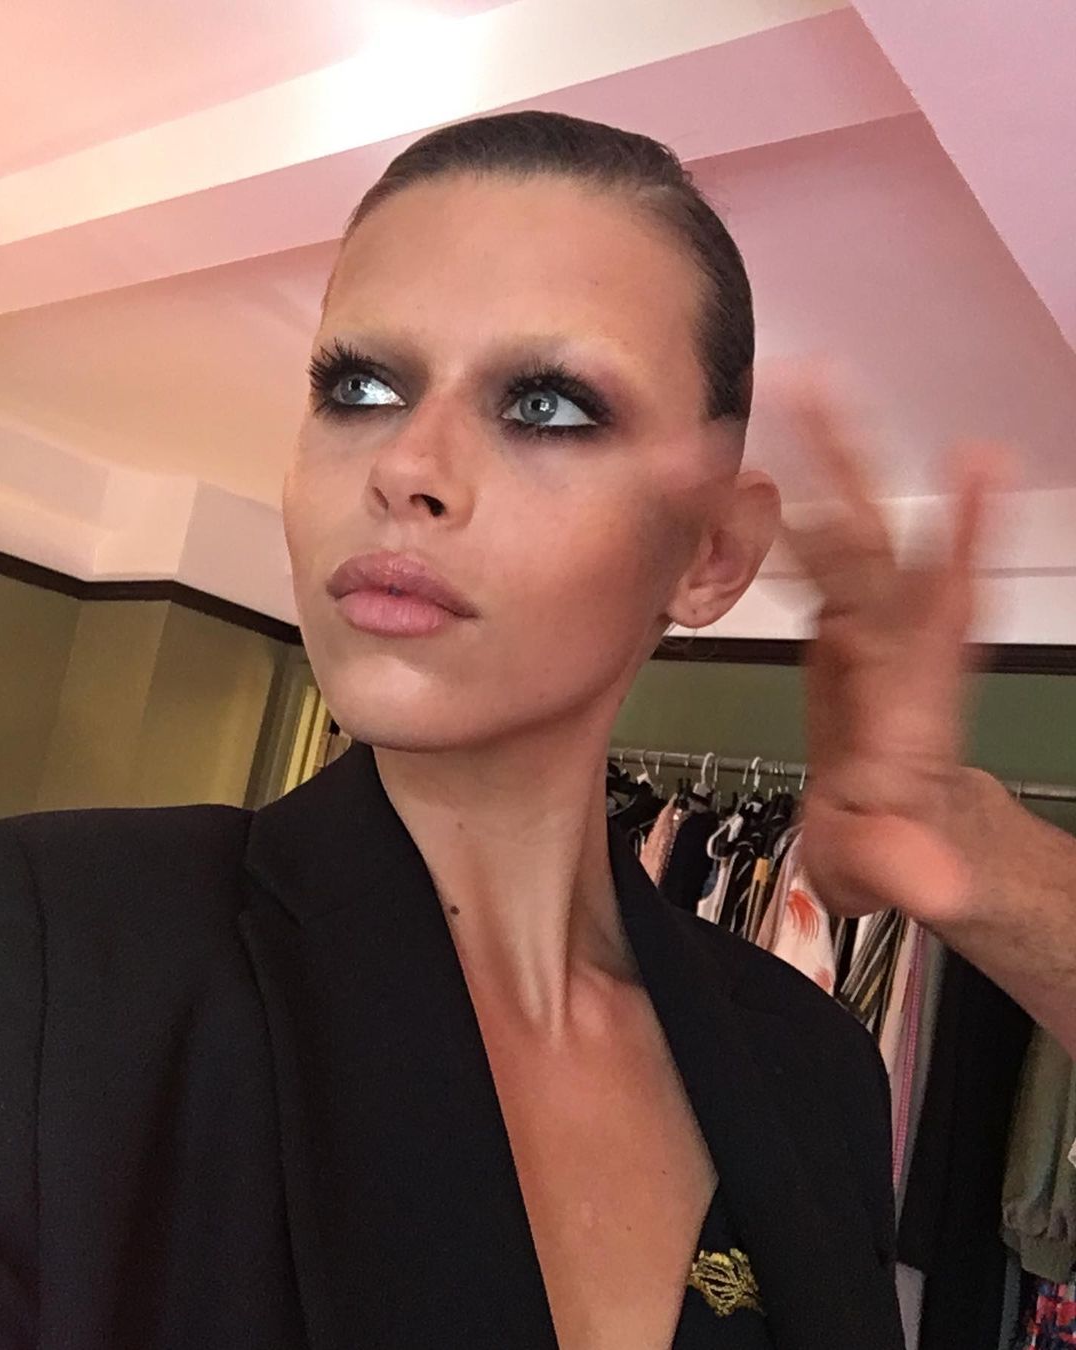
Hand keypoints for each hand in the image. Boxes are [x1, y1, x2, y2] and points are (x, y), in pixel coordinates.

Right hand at [780, 375, 1008, 924]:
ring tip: (784, 387)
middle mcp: (895, 642)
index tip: (980, 461)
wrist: (897, 819)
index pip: (934, 606)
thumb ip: (900, 866)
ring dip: (814, 456)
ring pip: (841, 526)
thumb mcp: (887, 869)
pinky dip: (781, 500)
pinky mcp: (841, 618)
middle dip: (841, 463)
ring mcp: (870, 622)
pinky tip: (754, 457)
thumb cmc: (888, 840)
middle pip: (871, 539)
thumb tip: (928, 882)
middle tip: (810, 389)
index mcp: (906, 695)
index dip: (962, 534)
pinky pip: (812, 548)